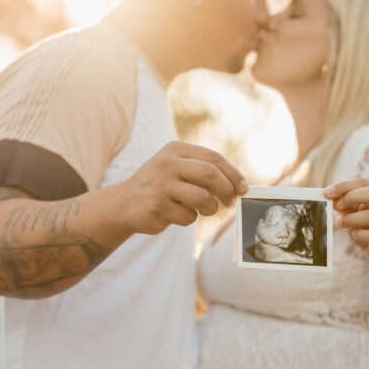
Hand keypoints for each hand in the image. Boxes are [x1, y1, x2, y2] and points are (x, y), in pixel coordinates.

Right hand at [118, 142, 248, 234]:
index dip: (233, 174)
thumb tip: (239, 186)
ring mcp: (160, 185)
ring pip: (202, 198)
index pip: (214, 158)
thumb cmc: (160, 186)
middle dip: (227, 191)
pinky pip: (187, 216)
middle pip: (211, 175)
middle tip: (230, 202)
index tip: (243, 188)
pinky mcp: (157, 206)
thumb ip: (203, 171)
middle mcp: (167, 164)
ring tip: (205, 210)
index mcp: (175, 150)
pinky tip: (178, 214)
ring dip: (210, 209)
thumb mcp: (177, 168)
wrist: (124, 203)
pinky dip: (189, 219)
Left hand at [324, 177, 368, 280]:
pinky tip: (355, 235)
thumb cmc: (368, 228)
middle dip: (352, 197)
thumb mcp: (355, 213)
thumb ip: (345, 204)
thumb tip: (331, 197)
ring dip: (351, 219)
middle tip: (337, 206)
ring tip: (340, 223)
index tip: (327, 192)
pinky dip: (360, 235)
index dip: (344, 186)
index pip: (365, 182)